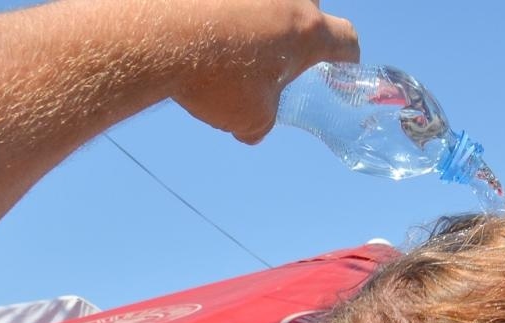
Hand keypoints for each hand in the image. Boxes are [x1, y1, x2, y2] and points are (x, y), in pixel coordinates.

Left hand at [160, 0, 360, 144]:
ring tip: (228, 39)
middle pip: (308, 6)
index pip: (346, 40)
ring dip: (256, 15)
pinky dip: (222, 10)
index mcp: (307, 31)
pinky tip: (203, 25)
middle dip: (295, 26)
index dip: (345, 58)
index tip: (335, 67)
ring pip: (266, 1)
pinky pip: (228, 2)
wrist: (157, 32)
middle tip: (271, 52)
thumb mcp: (248, 116)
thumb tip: (253, 128)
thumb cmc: (213, 75)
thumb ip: (262, 120)